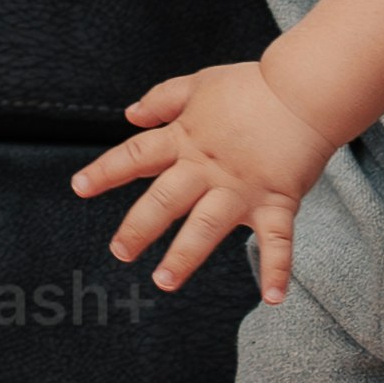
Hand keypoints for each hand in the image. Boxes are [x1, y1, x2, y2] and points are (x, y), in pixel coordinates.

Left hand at [74, 61, 342, 296]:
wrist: (305, 89)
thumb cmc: (252, 85)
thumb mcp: (198, 84)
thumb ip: (162, 99)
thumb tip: (129, 114)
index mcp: (185, 139)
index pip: (136, 156)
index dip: (106, 171)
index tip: (79, 188)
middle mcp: (207, 168)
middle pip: (164, 200)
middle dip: (139, 228)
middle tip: (120, 253)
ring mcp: (241, 188)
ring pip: (206, 226)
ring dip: (185, 256)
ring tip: (164, 282)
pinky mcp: (277, 201)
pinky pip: (278, 240)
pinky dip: (277, 269)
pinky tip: (271, 298)